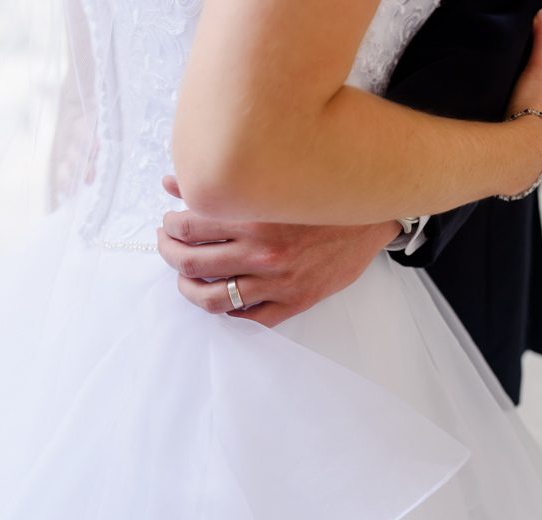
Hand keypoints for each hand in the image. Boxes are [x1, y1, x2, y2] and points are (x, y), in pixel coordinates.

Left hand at [157, 176, 401, 326]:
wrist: (373, 213)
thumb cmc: (318, 192)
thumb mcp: (271, 179)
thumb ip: (220, 182)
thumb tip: (171, 183)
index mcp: (253, 214)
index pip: (188, 226)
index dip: (170, 226)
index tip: (170, 223)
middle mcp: (261, 251)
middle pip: (191, 262)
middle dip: (169, 253)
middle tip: (169, 246)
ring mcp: (277, 281)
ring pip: (213, 298)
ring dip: (189, 289)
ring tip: (186, 278)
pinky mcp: (295, 301)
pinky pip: (250, 319)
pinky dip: (228, 313)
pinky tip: (222, 300)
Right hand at [508, 8, 541, 158]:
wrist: (518, 151)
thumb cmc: (534, 111)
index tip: (539, 99)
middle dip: (541, 126)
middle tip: (520, 118)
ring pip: (538, 151)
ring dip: (524, 145)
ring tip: (506, 137)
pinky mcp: (525, 176)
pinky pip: (518, 167)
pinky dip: (510, 161)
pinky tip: (498, 155)